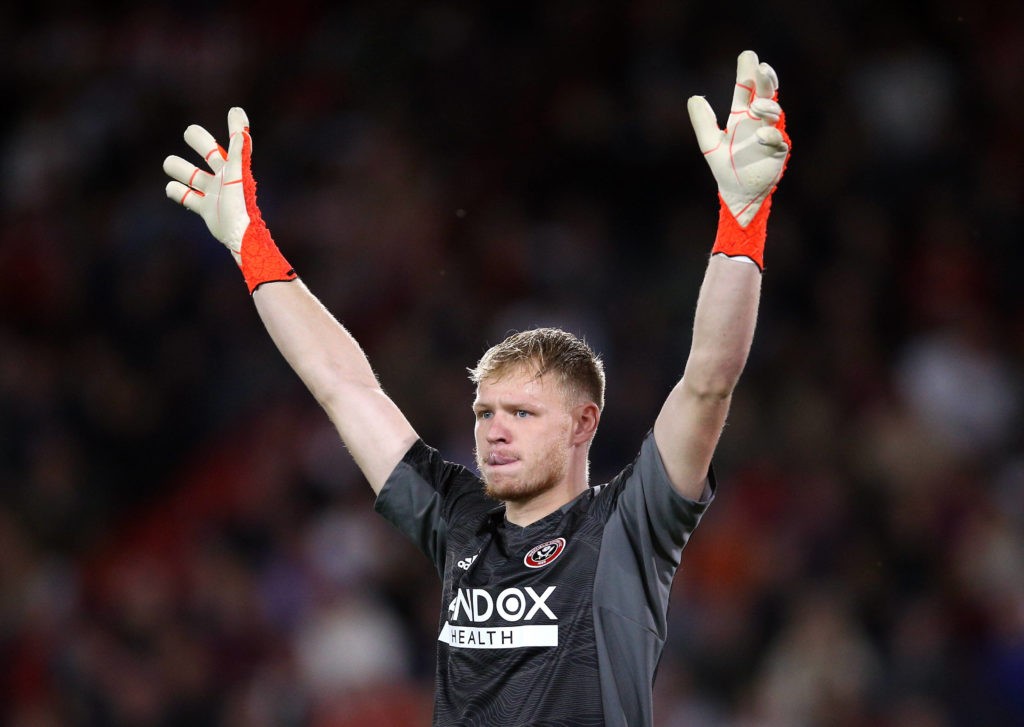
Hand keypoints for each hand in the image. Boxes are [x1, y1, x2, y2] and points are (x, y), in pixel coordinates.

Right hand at [163, 108, 295, 292]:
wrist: (237, 233)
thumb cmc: (239, 200)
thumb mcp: (236, 169)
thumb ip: (237, 144)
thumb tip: (238, 115)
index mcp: (231, 164)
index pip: (229, 139)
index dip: (231, 126)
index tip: (233, 112)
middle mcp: (221, 176)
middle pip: (203, 149)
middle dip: (196, 140)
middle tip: (190, 135)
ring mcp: (211, 191)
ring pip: (188, 172)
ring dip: (177, 167)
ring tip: (172, 166)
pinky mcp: (203, 207)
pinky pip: (183, 195)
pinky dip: (175, 190)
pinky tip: (174, 189)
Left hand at [688, 50, 789, 226]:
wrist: (736, 192)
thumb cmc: (725, 166)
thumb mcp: (709, 142)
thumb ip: (702, 121)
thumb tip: (694, 98)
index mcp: (742, 116)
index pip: (747, 90)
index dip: (748, 73)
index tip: (749, 56)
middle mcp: (758, 122)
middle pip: (765, 95)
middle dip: (766, 81)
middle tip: (762, 68)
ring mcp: (770, 135)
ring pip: (775, 114)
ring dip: (768, 107)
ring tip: (757, 105)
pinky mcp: (777, 153)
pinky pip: (779, 141)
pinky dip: (771, 136)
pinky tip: (762, 134)